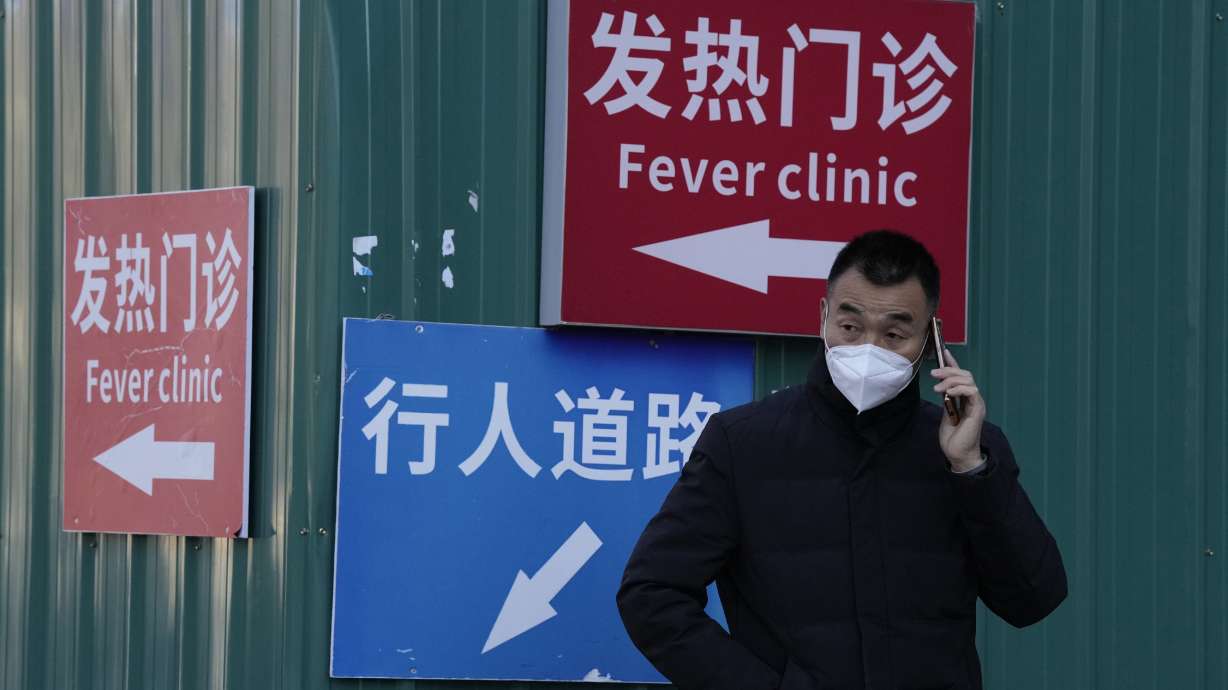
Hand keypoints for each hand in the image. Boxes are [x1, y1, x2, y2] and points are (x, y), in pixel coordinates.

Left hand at [930, 349, 984, 470]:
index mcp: (965, 398)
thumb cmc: (952, 436)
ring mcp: (976, 403)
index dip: (953, 363)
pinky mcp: (977, 409)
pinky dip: (959, 388)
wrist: (958, 453)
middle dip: (949, 370)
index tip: (944, 352)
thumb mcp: (946, 412)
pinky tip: (948, 393)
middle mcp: (973, 398)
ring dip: (951, 380)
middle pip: (965, 374)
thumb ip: (946, 398)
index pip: (960, 376)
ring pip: (968, 380)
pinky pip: (972, 391)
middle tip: (934, 373)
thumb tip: (940, 385)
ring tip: (938, 388)